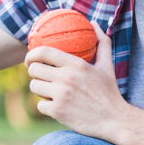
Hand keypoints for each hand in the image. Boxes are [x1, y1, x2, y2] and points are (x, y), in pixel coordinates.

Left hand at [25, 21, 129, 139]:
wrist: (114, 120)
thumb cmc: (109, 92)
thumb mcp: (108, 66)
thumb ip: (102, 43)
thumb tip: (95, 24)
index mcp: (76, 64)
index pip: (44, 51)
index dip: (31, 54)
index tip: (29, 59)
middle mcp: (66, 78)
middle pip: (34, 69)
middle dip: (34, 72)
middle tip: (41, 76)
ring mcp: (60, 95)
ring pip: (34, 87)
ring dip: (39, 89)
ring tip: (49, 91)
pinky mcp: (57, 111)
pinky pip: (39, 105)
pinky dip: (46, 106)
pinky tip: (56, 106)